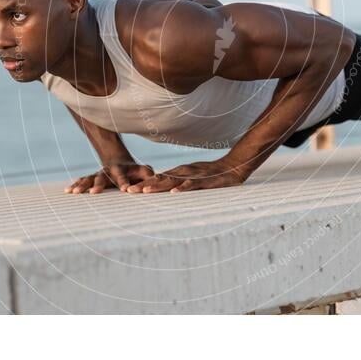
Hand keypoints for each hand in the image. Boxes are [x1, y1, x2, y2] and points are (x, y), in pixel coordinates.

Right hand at [65, 161, 154, 194]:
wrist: (118, 160)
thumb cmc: (134, 170)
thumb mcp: (144, 170)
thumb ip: (149, 175)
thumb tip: (157, 180)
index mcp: (122, 170)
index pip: (124, 176)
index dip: (125, 182)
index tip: (126, 190)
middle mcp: (108, 171)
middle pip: (103, 177)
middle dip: (99, 185)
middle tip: (94, 193)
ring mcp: (98, 174)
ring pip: (89, 178)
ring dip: (83, 185)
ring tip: (75, 193)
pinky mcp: (91, 178)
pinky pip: (82, 180)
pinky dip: (75, 185)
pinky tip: (68, 191)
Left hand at [126, 159, 247, 193]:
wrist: (232, 167)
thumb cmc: (211, 174)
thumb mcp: (192, 177)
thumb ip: (179, 182)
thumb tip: (164, 190)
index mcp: (179, 172)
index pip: (157, 178)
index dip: (143, 184)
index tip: (128, 190)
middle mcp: (183, 172)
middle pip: (160, 180)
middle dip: (144, 186)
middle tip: (129, 192)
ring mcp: (193, 175)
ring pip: (173, 181)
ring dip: (159, 186)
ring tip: (145, 191)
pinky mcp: (205, 180)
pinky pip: (192, 184)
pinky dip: (183, 188)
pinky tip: (175, 192)